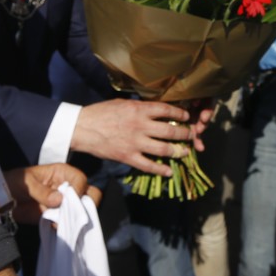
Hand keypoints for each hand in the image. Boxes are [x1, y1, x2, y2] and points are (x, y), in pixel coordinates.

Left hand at [4, 163, 92, 225]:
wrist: (1, 200)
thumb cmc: (14, 182)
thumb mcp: (26, 182)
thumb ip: (42, 191)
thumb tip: (59, 199)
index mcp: (62, 173)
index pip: (80, 180)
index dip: (78, 190)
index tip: (69, 199)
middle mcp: (67, 187)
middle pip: (90, 194)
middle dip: (85, 204)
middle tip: (73, 213)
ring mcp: (63, 204)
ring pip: (82, 211)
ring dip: (75, 218)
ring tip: (61, 223)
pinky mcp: (57, 217)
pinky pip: (69, 223)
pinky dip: (65, 227)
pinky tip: (54, 228)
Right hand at [71, 98, 201, 176]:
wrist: (83, 128)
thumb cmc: (101, 112)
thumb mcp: (123, 103)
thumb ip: (140, 107)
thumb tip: (155, 110)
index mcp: (139, 110)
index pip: (167, 110)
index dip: (181, 114)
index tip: (187, 117)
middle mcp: (141, 126)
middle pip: (171, 131)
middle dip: (185, 134)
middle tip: (192, 135)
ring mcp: (135, 143)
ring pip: (164, 149)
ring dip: (178, 151)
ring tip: (185, 152)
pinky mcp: (128, 156)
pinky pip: (148, 165)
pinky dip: (161, 170)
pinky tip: (169, 171)